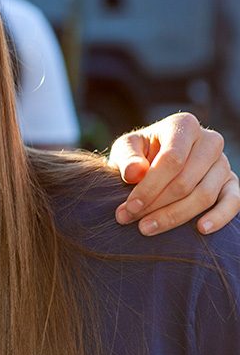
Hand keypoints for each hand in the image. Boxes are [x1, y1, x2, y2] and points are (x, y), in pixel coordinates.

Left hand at [108, 113, 238, 234]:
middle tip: (130, 218)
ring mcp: (223, 162)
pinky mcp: (232, 182)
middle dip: (156, 204)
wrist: (154, 159)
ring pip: (204, 195)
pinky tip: (201, 229)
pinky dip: (219, 217)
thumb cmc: (139, 153)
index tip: (130, 206)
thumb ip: (127, 158)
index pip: (171, 160)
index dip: (150, 186)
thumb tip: (135, 173)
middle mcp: (210, 140)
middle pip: (186, 181)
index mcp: (184, 125)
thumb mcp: (126, 149)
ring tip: (146, 227)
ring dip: (175, 216)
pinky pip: (233, 202)